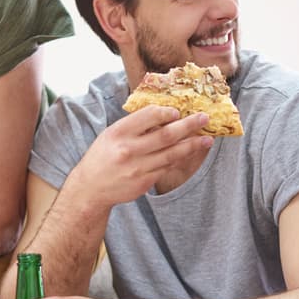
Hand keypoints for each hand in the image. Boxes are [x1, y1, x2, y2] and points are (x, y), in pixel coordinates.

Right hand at [67, 106, 211, 210]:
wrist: (90, 188)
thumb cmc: (103, 156)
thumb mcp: (111, 134)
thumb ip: (134, 125)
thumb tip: (164, 113)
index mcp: (119, 132)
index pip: (148, 116)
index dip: (166, 112)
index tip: (178, 110)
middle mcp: (129, 149)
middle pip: (166, 135)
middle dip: (189, 125)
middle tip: (205, 118)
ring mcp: (138, 168)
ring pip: (172, 154)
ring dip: (192, 145)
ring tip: (207, 139)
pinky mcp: (144, 182)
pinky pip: (167, 167)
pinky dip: (181, 158)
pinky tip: (191, 152)